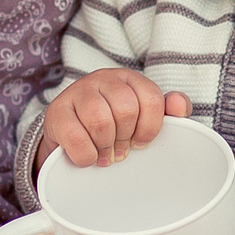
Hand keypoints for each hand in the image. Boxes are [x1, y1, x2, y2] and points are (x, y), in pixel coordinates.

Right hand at [40, 70, 191, 170]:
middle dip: (125, 138)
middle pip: (126, 109)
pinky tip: (88, 156)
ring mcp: (77, 92)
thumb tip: (178, 105)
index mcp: (128, 78)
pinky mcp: (56, 112)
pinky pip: (75, 137)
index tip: (140, 141)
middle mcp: (103, 78)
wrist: (70, 134)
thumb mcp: (142, 117)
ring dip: (105, 146)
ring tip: (105, 154)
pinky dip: (86, 155)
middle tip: (120, 150)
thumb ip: (167, 111)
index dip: (149, 128)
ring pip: (100, 121)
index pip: (151, 98)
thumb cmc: (113, 125)